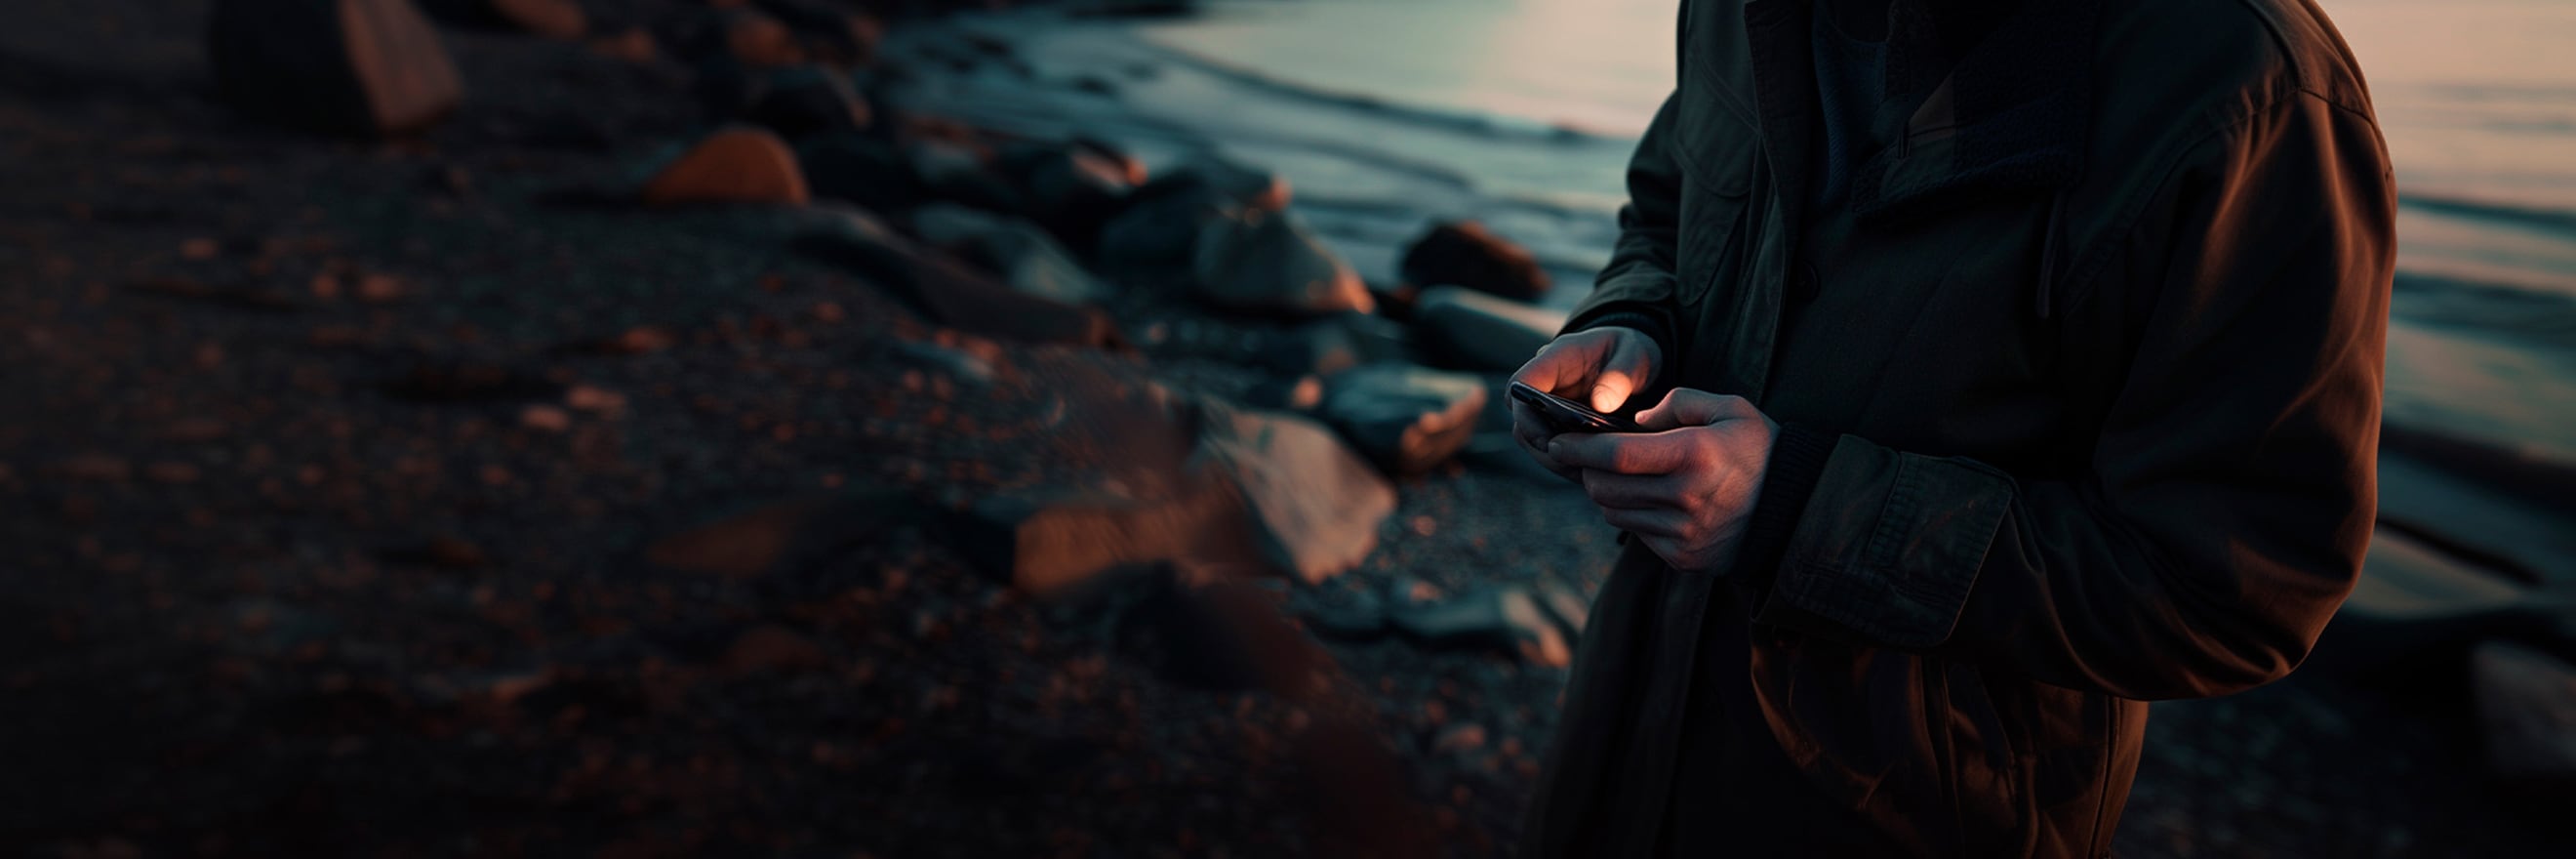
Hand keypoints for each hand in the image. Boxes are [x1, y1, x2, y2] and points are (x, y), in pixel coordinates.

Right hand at [1508, 327, 1660, 481]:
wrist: (1637, 362)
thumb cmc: (1633, 352)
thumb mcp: (1635, 356)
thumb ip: (1620, 376)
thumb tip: (1600, 406)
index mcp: (1556, 359)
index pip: (1521, 383)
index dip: (1525, 413)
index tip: (1548, 440)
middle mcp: (1545, 385)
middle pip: (1522, 422)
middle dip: (1542, 447)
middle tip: (1576, 464)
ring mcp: (1549, 409)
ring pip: (1534, 442)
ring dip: (1556, 460)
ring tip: (1589, 473)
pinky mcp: (1561, 428)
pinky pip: (1554, 451)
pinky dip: (1570, 464)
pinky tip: (1594, 473)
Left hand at [1549, 389, 1778, 571]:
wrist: (1796, 509)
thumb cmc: (1760, 450)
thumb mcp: (1730, 408)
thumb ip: (1679, 403)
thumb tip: (1634, 422)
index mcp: (1693, 455)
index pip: (1615, 454)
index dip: (1578, 448)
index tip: (1558, 441)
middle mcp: (1686, 498)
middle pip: (1605, 488)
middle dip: (1586, 471)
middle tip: (1583, 458)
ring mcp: (1684, 533)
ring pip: (1615, 513)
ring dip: (1606, 494)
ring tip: (1616, 477)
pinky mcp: (1684, 557)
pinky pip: (1637, 534)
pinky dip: (1632, 515)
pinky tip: (1646, 499)